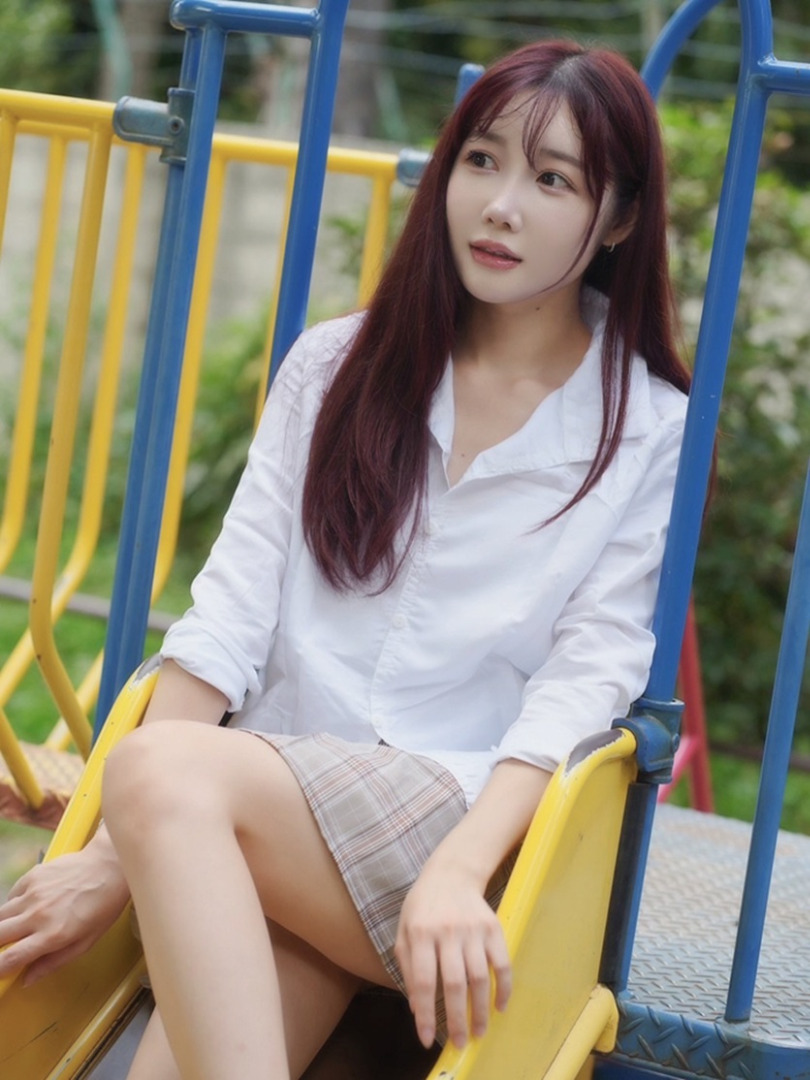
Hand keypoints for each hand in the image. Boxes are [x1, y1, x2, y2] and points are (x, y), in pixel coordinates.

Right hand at [0, 838, 129, 986]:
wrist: (110, 865)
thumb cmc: (104, 905)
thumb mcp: (86, 942)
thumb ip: (54, 962)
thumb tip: (27, 979)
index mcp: (52, 935)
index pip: (10, 958)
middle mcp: (38, 915)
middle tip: (5, 948)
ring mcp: (33, 893)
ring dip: (2, 926)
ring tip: (14, 929)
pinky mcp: (33, 875)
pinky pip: (11, 895)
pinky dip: (12, 905)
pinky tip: (26, 907)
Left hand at [395, 858, 510, 1050]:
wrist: (452, 873)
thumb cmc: (423, 907)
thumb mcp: (404, 931)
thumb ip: (407, 968)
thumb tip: (417, 1008)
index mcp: (421, 933)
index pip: (423, 981)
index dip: (426, 1013)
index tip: (427, 1038)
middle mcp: (448, 932)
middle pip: (454, 983)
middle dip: (457, 1019)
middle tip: (460, 1042)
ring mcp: (473, 930)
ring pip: (479, 978)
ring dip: (480, 1009)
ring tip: (479, 1031)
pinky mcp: (494, 928)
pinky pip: (502, 964)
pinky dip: (503, 988)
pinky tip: (499, 1006)